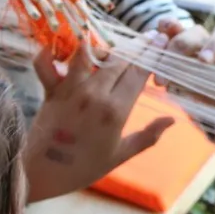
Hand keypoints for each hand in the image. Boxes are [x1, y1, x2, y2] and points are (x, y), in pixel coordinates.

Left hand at [24, 33, 174, 202]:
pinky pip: (46, 63)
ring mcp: (70, 89)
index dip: (152, 55)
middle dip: (136, 47)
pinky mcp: (50, 89)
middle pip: (119, 59)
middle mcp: (94, 94)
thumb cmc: (83, 168)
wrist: (42, 175)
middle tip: (146, 38)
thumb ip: (148, 136)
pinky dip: (50, 52)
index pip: (139, 73)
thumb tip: (172, 120)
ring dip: (100, 47)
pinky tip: (60, 50)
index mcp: (116, 111)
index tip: (161, 42)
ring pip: (88, 53)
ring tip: (109, 49)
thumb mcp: (121, 155)